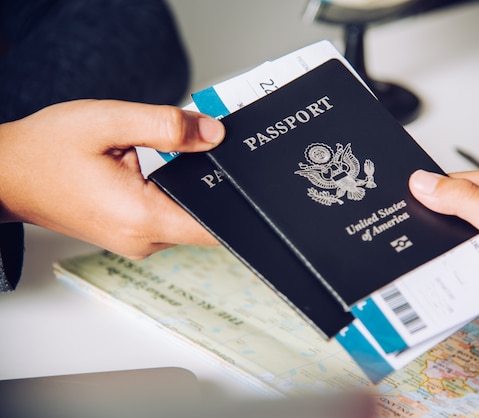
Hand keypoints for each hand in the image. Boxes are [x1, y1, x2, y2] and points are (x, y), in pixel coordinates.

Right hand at [0, 99, 224, 258]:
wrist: (6, 175)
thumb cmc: (46, 150)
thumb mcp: (107, 122)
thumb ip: (166, 125)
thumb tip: (215, 134)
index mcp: (142, 217)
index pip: (214, 225)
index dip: (237, 201)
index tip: (245, 177)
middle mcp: (144, 239)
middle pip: (206, 220)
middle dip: (214, 184)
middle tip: (206, 146)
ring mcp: (138, 241)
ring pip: (189, 217)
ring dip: (192, 187)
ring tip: (180, 153)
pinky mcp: (133, 234)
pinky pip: (170, 217)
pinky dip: (175, 193)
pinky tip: (162, 166)